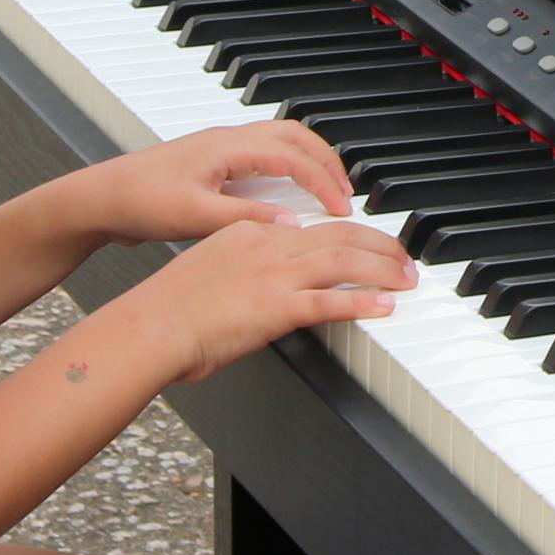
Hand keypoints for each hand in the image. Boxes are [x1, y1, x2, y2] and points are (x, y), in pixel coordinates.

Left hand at [62, 122, 356, 247]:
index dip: (323, 183)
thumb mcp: (194, 217)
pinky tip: (289, 192)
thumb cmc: (138, 201)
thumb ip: (244, 220)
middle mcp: (229, 140)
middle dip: (328, 162)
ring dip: (311, 160)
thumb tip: (290, 225)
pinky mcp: (214, 161)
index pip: (294, 157)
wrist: (99, 198)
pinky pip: (266, 152)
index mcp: (228, 147)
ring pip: (283, 140)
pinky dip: (290, 165)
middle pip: (297, 136)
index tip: (342, 209)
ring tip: (328, 188)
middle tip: (347, 192)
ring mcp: (221, 148)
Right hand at [125, 215, 417, 384]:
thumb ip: (240, 272)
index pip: (312, 226)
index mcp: (249, 232)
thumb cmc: (165, 311)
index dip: (349, 231)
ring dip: (383, 269)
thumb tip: (258, 289)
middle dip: (379, 244)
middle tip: (403, 257)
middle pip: (339, 234)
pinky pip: (332, 301)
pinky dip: (363, 301)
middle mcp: (267, 245)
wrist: (147, 328)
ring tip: (407, 278)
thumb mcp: (208, 273)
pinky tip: (384, 305)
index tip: (369, 240)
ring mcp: (274, 275)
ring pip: (345, 261)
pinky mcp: (276, 307)